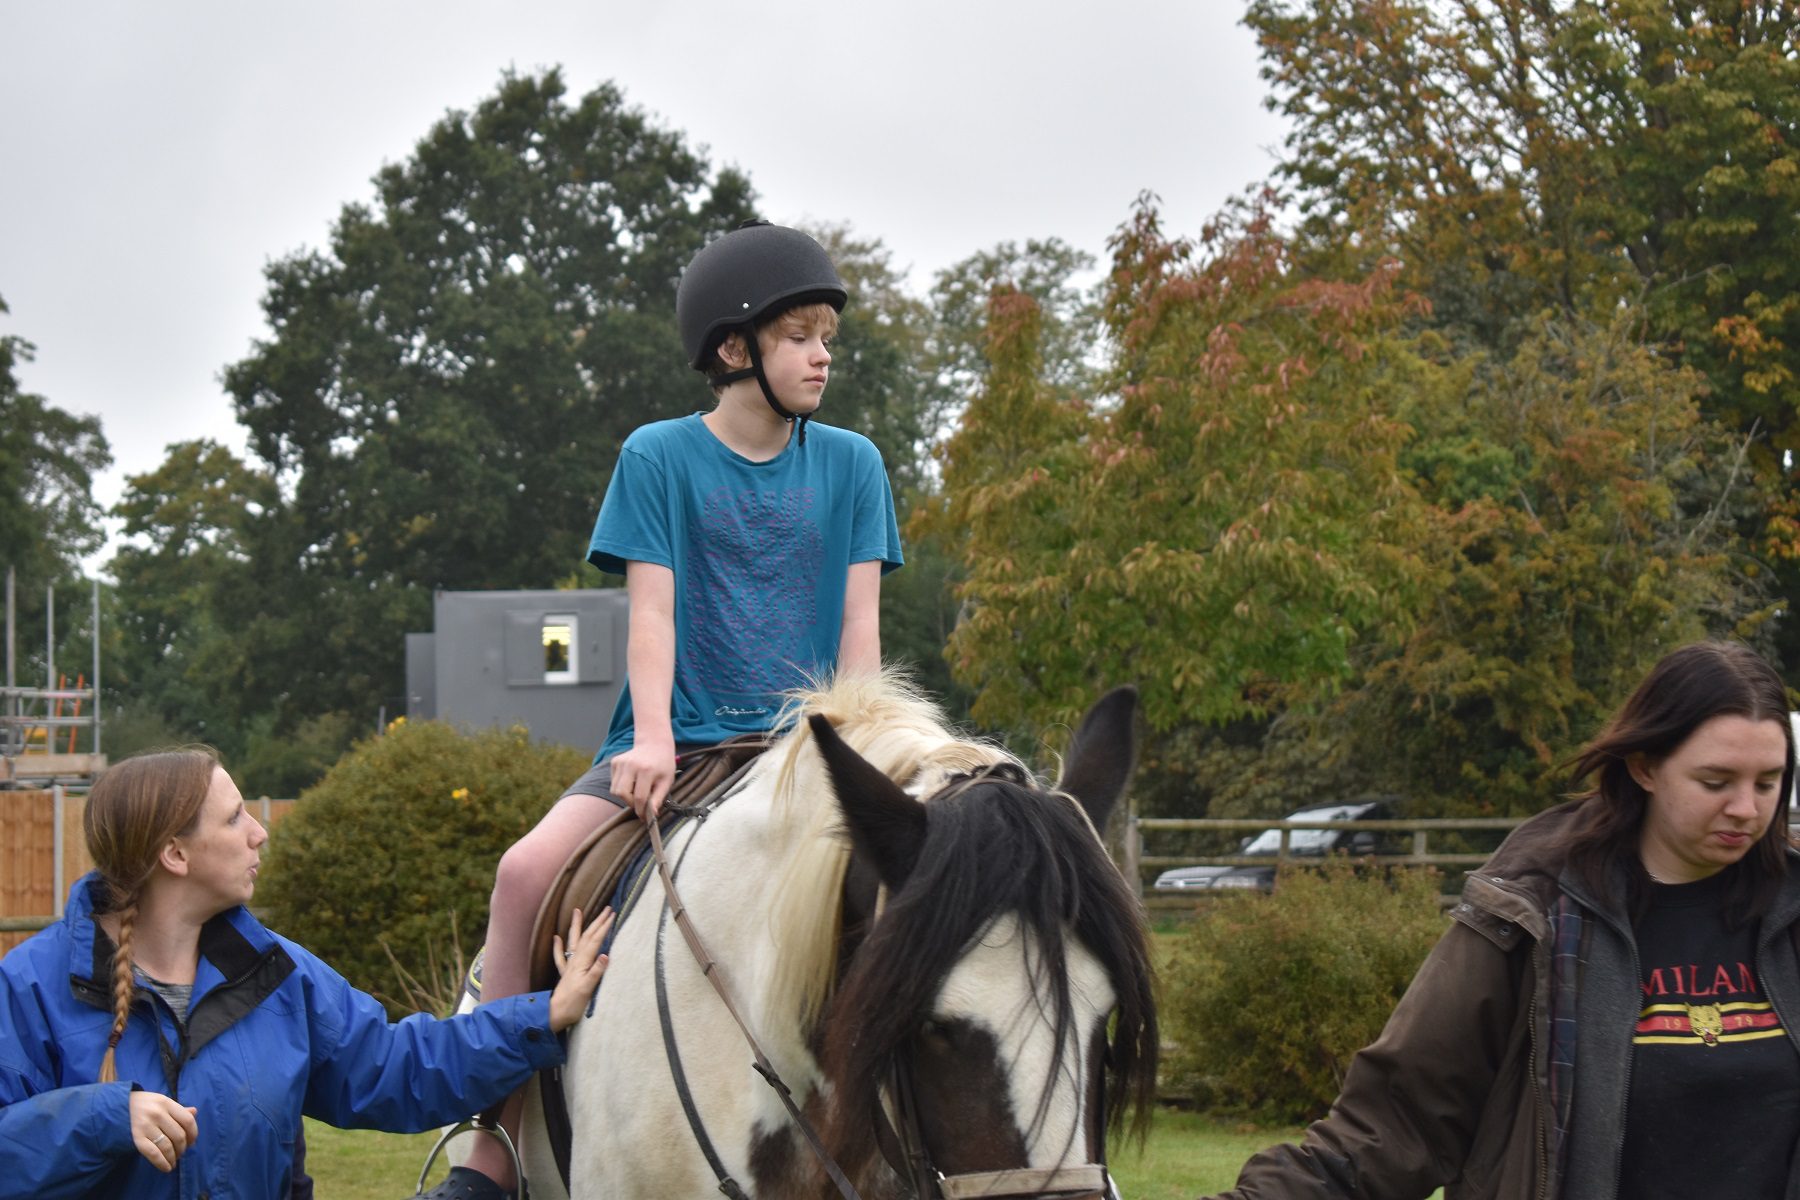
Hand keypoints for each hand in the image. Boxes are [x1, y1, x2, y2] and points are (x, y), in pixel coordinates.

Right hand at [130, 1091, 197, 1172]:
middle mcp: (157, 1113)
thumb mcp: (163, 1102)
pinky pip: (153, 1153)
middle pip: (178, 1135)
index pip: (188, 1121)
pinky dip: (162, 1163)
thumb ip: (179, 1109)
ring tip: (174, 1161)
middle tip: (181, 1153)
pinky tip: (166, 1168)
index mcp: (166, 1103)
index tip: (191, 1142)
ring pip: (167, 1146)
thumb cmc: (146, 1105)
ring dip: (173, 1157)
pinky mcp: (136, 1137)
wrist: (121, 1105)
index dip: (193, 1134)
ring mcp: (146, 1126)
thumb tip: (195, 1112)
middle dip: (183, 1148)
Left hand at [549, 905, 613, 1030]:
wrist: (555, 1014)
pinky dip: (558, 946)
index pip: (595, 941)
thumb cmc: (573, 1004)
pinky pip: (561, 956)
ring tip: (577, 911)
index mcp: (582, 963)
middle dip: (597, 921)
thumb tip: (606, 955)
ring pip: (574, 941)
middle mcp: (575, 961)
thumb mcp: (587, 989)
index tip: (613, 914)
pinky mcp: (566, 973)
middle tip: (606, 908)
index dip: (604, 927)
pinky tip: (556, 938)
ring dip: (577, 926)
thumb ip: (596, 972)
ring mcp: (570, 966)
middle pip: (587, 936)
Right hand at [610, 741, 675, 821]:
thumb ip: (658, 798)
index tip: (644, 817)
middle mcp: (631, 765)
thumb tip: (652, 814)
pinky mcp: (615, 762)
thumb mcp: (667, 781)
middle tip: (639, 803)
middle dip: (630, 803)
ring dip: (625, 796)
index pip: (639, 797)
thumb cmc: (663, 764)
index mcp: (646, 770)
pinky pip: (613, 782)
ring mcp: (621, 762)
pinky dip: (621, 787)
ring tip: (637, 791)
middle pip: (622, 794)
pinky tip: (632, 781)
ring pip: (615, 790)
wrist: (654, 744)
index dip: (641, 810)